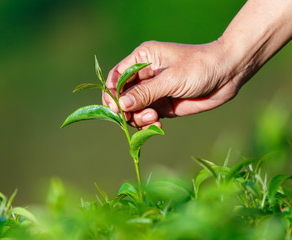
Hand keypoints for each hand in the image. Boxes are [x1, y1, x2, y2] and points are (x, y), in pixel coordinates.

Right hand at [102, 41, 239, 128]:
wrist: (228, 75)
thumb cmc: (200, 67)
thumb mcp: (171, 79)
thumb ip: (146, 92)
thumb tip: (121, 105)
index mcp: (142, 59)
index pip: (116, 77)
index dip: (112, 93)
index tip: (116, 108)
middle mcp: (144, 76)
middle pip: (122, 96)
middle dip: (127, 110)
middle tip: (138, 116)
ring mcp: (153, 92)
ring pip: (133, 110)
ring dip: (139, 118)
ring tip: (154, 119)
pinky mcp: (163, 105)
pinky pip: (147, 118)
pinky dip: (148, 124)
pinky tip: (157, 126)